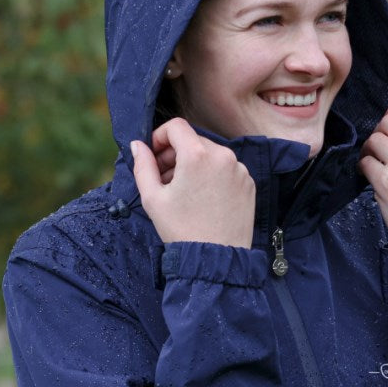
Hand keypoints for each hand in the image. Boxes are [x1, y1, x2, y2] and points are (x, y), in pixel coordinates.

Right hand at [131, 118, 255, 247]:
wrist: (217, 260)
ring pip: (210, 155)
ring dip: (193, 165)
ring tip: (183, 192)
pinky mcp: (249, 183)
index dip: (159, 136)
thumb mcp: (152, 198)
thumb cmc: (182, 230)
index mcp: (197, 155)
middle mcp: (223, 156)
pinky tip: (202, 199)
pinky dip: (212, 176)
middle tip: (163, 179)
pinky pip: (226, 169)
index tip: (154, 156)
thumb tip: (138, 145)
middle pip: (193, 141)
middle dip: (175, 154)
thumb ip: (142, 165)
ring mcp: (239, 169)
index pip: (176, 126)